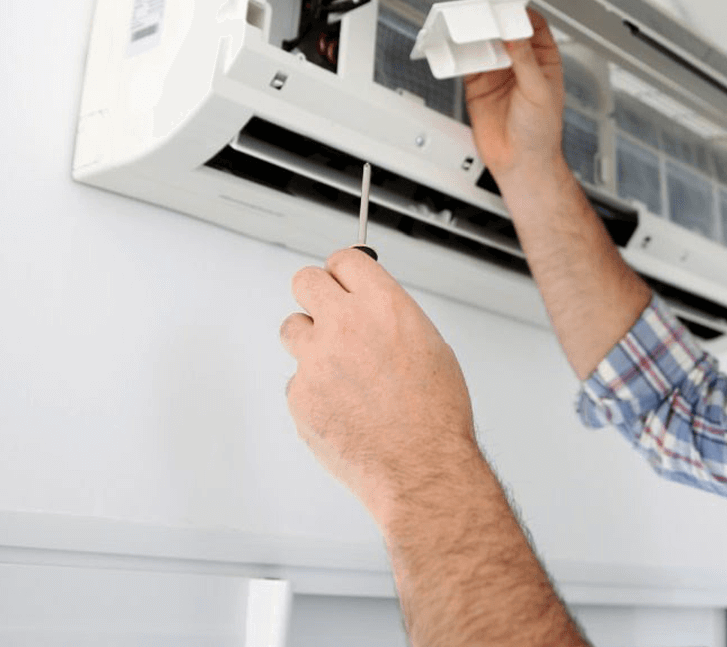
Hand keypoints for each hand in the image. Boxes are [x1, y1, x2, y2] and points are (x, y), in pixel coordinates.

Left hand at [280, 248, 478, 524]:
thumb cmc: (435, 414)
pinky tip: (342, 406)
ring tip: (337, 367)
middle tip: (326, 309)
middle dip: (316, 292)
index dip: (344, 270)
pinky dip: (314, 389)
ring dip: (310, 341)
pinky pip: (297, 379)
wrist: (420, 466)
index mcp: (383, 305)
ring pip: (292, 328)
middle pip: (304, 280)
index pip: (345, 259)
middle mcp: (344, 324)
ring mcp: (316, 359)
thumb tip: (372, 311)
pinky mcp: (299, 395)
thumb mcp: (431, 345)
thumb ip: (391, 319)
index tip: (343, 278)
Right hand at [463, 9, 566, 181]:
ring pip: (483, 44)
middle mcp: (520, 63)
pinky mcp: (477, 84)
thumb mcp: (539, 92)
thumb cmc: (542, 132)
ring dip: (474, 35)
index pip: (533, 26)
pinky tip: (456, 48)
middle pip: (504, 31)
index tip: (508, 8)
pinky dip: (458, 53)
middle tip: (482, 14)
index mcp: (544, 61)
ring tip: (467, 28)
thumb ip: (526, 61)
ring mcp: (497, 73)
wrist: (520, 162)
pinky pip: (465, 62)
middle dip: (493, 21)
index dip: (521, 14)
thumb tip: (516, 34)